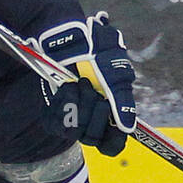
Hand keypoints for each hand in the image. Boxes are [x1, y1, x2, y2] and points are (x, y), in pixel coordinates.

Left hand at [36, 13, 136, 155]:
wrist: (68, 37)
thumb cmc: (97, 51)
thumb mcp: (115, 74)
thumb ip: (122, 102)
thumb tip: (129, 127)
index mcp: (111, 114)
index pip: (112, 145)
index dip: (113, 139)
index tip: (111, 121)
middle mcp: (91, 119)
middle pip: (93, 138)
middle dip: (94, 111)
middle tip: (92, 87)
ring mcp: (72, 117)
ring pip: (74, 132)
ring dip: (79, 104)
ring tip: (79, 83)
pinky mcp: (54, 113)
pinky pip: (55, 123)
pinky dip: (62, 102)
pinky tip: (66, 87)